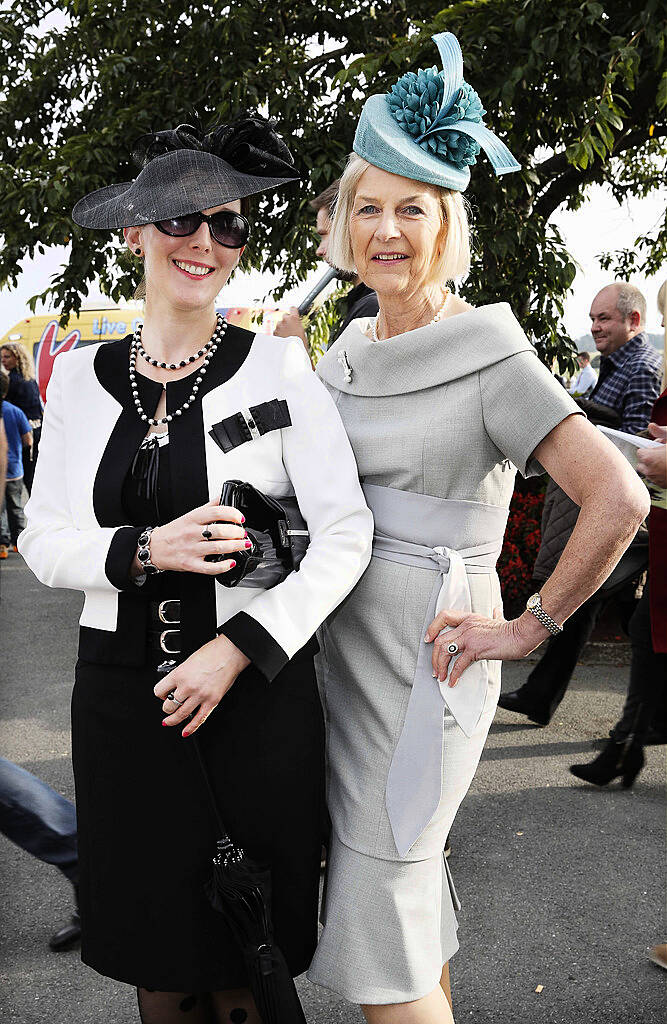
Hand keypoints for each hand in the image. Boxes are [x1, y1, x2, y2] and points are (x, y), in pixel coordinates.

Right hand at [148, 499, 247, 574]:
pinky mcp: (190, 564)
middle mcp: (192, 533)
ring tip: (243, 544)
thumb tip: (224, 497)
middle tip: (242, 533)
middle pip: (219, 530)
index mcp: (193, 519)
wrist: (154, 548)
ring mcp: (191, 549)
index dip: (232, 513)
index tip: (240, 518)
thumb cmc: (173, 532)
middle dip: (237, 532)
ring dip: (235, 546)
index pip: (216, 512)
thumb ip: (208, 507)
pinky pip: (209, 568)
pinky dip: (223, 566)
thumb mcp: (189, 515)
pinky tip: (231, 562)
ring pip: (218, 548)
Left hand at [154, 634, 249, 736]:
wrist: (230, 653)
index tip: (163, 694)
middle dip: (167, 707)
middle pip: (168, 706)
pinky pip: (199, 719)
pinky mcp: (212, 701)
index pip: (159, 691)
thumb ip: (180, 675)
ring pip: (180, 715)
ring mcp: (200, 695)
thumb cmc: (212, 652)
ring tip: (170, 721)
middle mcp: (188, 686)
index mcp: (179, 674)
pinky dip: (191, 728)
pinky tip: (185, 731)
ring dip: (173, 720)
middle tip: (169, 706)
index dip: (160, 694)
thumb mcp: (188, 661)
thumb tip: (175, 687)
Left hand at [273, 306, 307, 343]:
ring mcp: (279, 325)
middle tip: (290, 327)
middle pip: (285, 316)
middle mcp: (285, 320)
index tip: (293, 313)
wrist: (292, 350)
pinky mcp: (275, 332)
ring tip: (287, 334)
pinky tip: (283, 337)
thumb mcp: (302, 331)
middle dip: (287, 320)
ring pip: (280, 323)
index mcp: (294, 318)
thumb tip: (296, 324)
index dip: (293, 311)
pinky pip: (277, 330)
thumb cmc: (300, 342)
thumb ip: (297, 324)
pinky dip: (279, 333)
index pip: (292, 308)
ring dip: (282, 327)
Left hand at [424, 607, 542, 685]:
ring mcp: (469, 636)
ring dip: (440, 666)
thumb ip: (495, 615)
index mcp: (469, 618)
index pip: (444, 617)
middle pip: (440, 640)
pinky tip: (453, 681)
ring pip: (444, 650)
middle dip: (435, 657)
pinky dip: (454, 675)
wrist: (521, 635)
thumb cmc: (512, 630)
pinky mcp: (475, 648)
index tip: (429, 639)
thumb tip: (497, 611)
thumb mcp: (499, 619)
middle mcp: (466, 626)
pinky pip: (459, 664)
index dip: (433, 628)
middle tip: (436, 669)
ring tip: (441, 677)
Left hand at [636, 423, 666, 487]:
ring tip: (666, 460)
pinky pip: (656, 479)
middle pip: (642, 463)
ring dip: (654, 466)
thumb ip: (661, 431)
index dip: (649, 447)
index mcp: (649, 458)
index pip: (640, 452)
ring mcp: (656, 480)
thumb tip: (651, 426)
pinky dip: (660, 473)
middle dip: (649, 457)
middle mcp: (650, 471)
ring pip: (648, 472)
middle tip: (662, 453)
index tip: (658, 445)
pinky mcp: (663, 485)